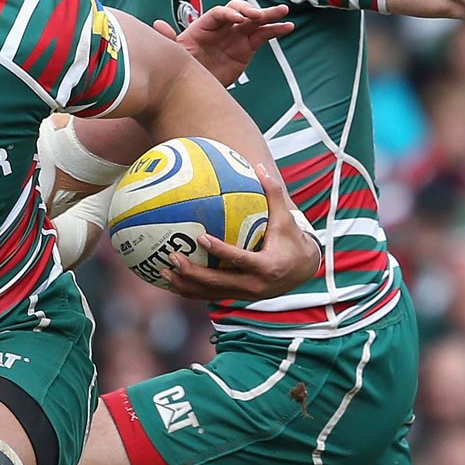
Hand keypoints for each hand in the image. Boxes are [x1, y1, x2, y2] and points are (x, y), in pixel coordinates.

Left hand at [156, 2, 292, 85]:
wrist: (194, 86)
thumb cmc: (183, 67)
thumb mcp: (176, 55)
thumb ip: (170, 39)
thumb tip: (157, 25)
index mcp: (204, 25)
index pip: (219, 13)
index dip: (229, 13)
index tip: (239, 19)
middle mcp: (222, 27)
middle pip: (239, 11)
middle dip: (250, 10)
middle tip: (258, 15)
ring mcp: (236, 35)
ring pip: (254, 20)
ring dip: (268, 15)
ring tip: (283, 12)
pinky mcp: (247, 46)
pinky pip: (263, 35)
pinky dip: (275, 30)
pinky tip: (288, 27)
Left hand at [165, 153, 321, 301]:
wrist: (302, 271)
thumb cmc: (292, 240)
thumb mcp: (286, 219)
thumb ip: (273, 194)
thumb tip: (259, 166)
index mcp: (267, 266)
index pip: (240, 259)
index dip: (220, 250)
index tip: (201, 238)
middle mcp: (254, 285)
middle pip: (218, 281)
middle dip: (192, 272)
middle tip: (172, 257)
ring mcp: (243, 294)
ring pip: (209, 293)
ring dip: (185, 285)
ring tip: (162, 272)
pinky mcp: (236, 298)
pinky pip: (208, 296)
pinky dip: (189, 291)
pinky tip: (170, 282)